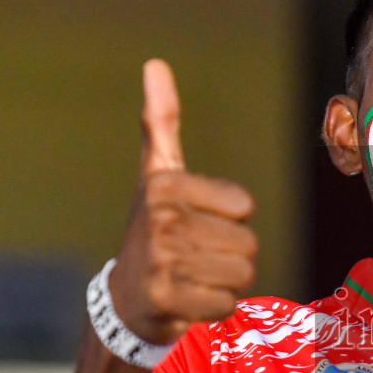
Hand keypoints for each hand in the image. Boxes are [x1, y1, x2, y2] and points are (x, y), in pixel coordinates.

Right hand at [107, 59, 257, 343]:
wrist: (124, 299)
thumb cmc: (153, 231)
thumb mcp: (156, 175)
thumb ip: (161, 123)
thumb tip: (155, 64)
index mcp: (165, 184)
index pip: (244, 207)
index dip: (230, 220)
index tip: (198, 224)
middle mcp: (161, 218)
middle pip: (248, 244)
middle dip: (230, 256)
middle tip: (196, 257)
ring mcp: (162, 259)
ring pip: (242, 274)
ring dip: (224, 282)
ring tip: (194, 277)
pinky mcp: (166, 298)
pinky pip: (227, 304)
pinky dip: (214, 308)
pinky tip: (189, 299)